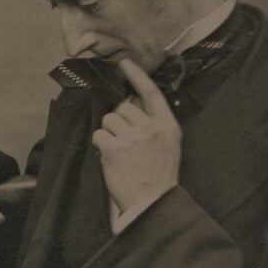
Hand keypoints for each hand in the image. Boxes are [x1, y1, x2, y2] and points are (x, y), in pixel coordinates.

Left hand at [92, 58, 180, 213]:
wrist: (153, 203)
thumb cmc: (159, 176)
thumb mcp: (168, 145)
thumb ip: (153, 123)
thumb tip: (132, 104)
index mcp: (167, 126)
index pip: (151, 94)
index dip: (137, 76)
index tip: (125, 64)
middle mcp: (150, 128)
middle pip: (123, 108)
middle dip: (119, 122)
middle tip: (125, 142)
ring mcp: (132, 138)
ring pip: (108, 120)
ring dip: (109, 134)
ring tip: (120, 153)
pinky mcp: (114, 149)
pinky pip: (99, 135)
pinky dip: (101, 145)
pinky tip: (111, 158)